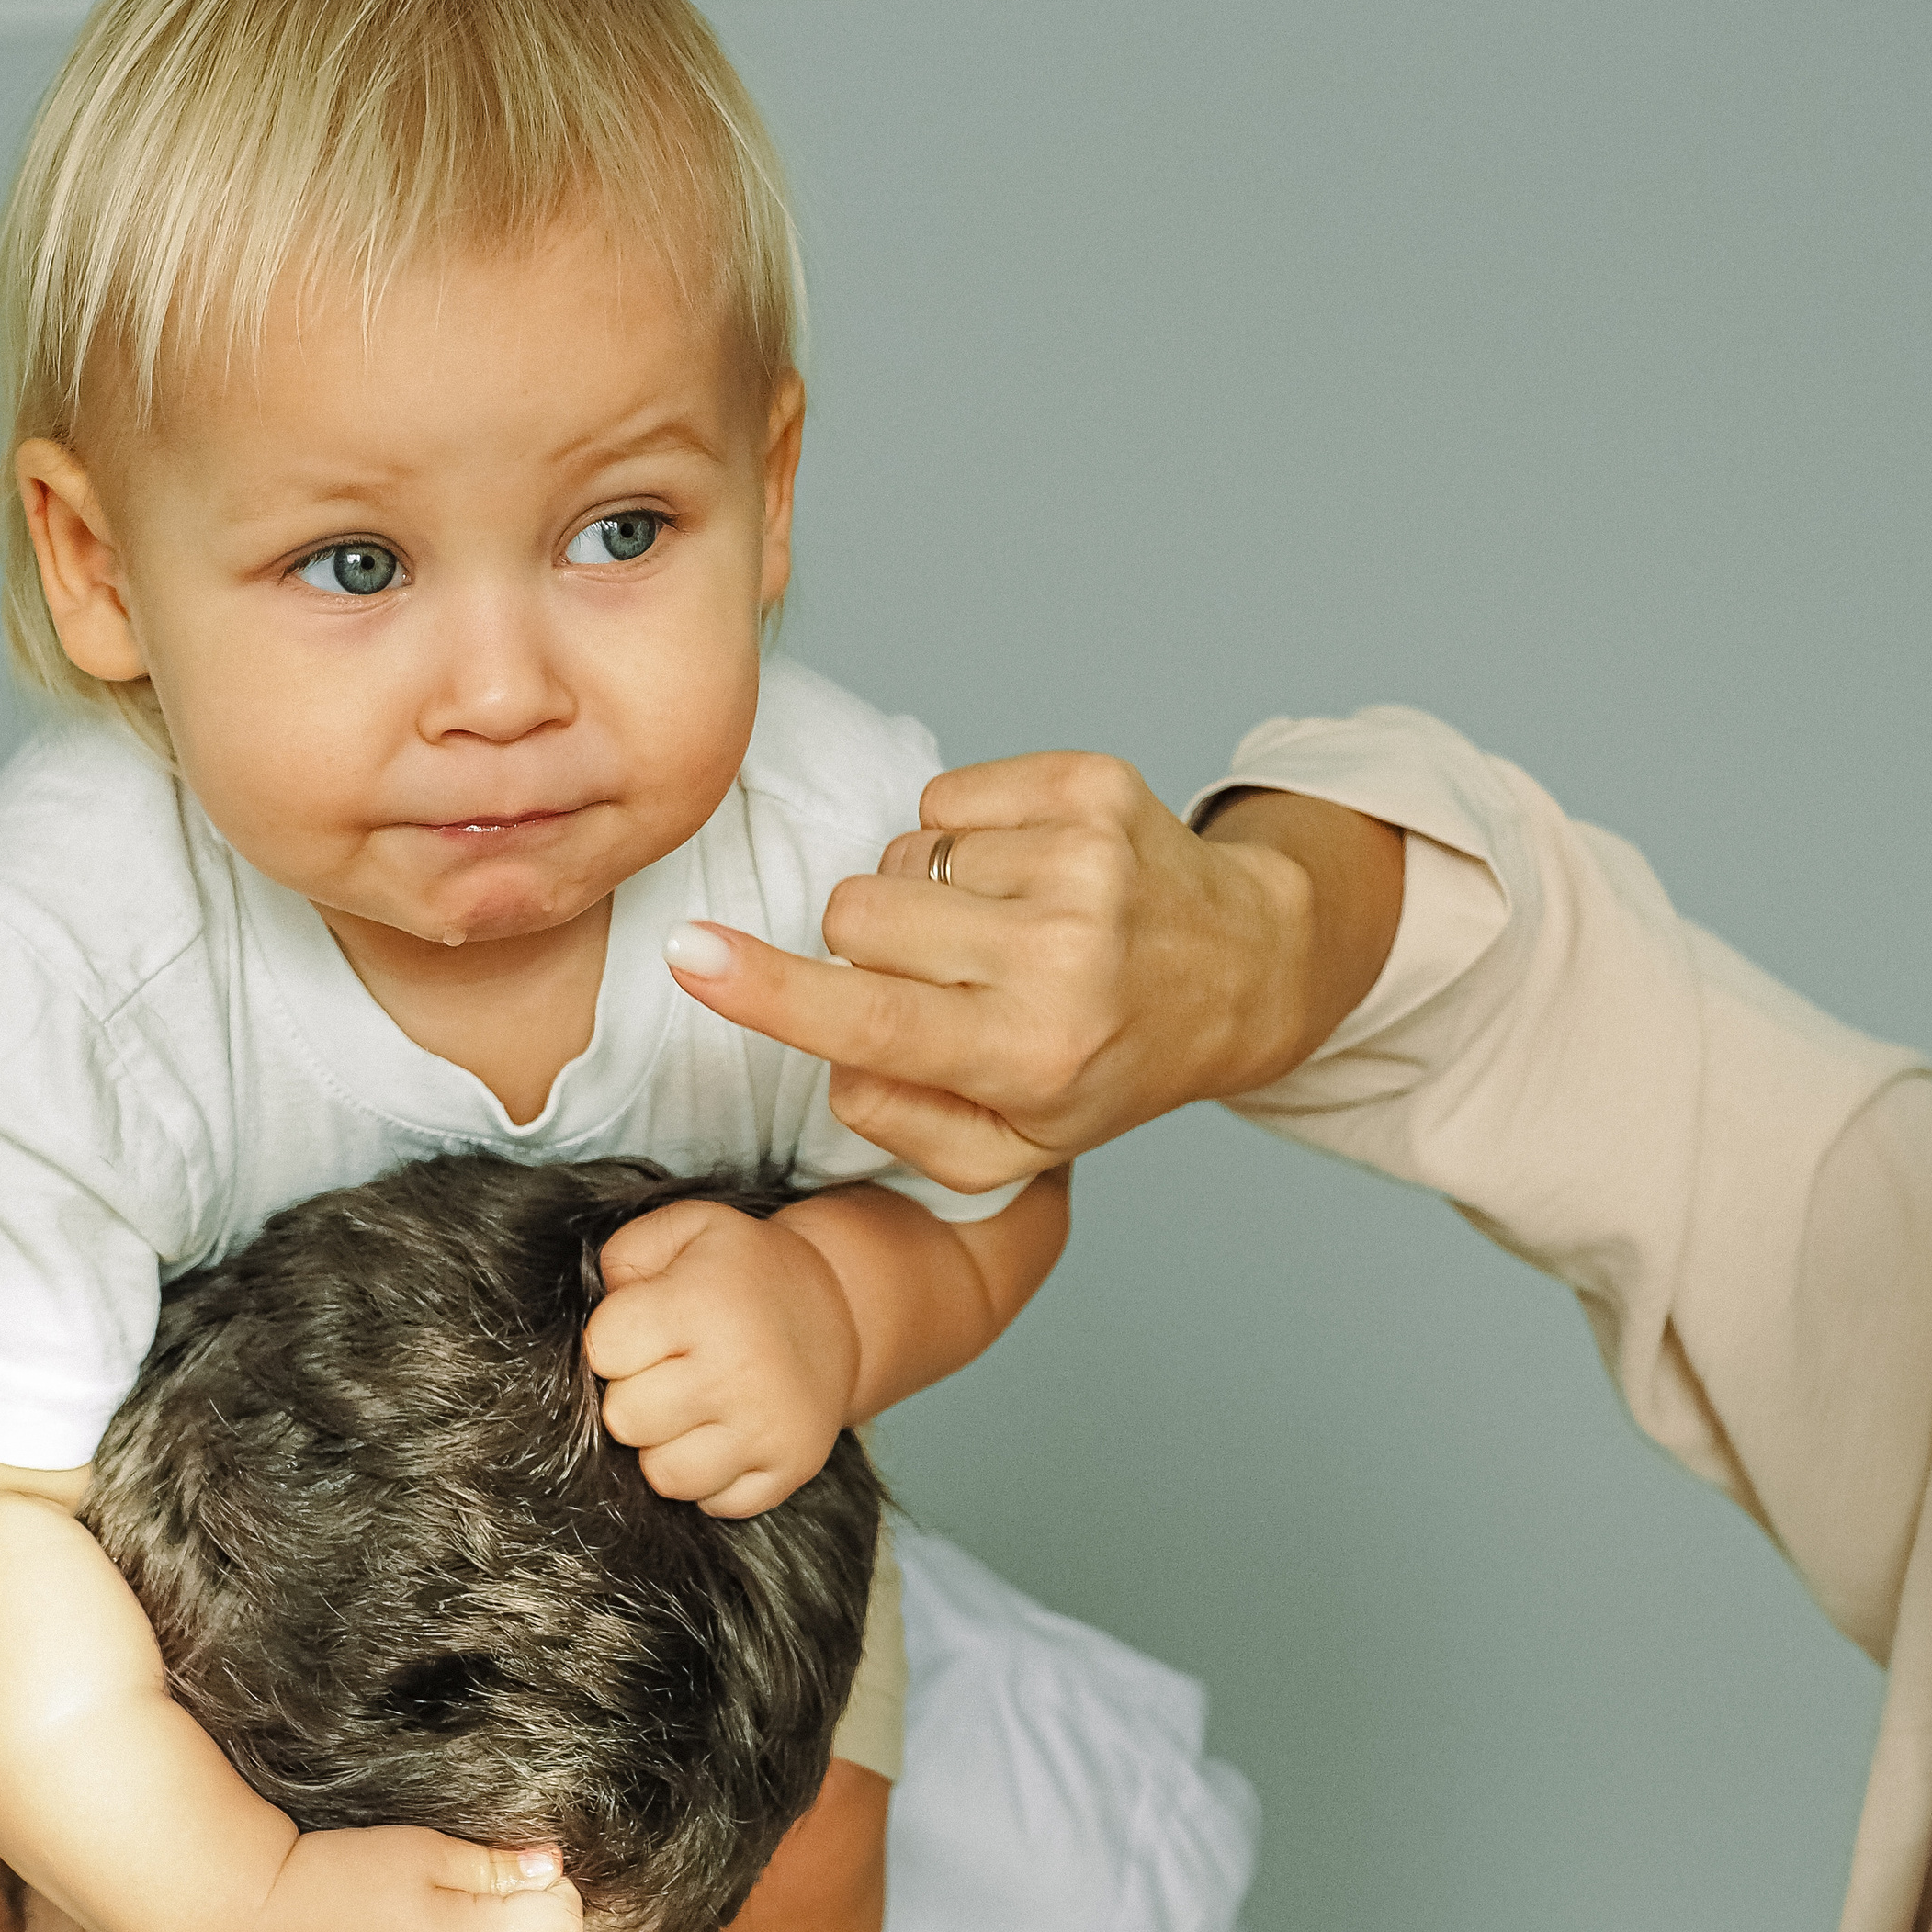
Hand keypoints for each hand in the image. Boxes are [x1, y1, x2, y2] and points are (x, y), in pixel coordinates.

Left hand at [587, 1200, 858, 1517]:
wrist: (843, 1308)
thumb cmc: (745, 1272)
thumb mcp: (690, 1228)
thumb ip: (625, 1252)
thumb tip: (603, 1307)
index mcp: (705, 1303)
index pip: (603, 1349)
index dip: (614, 1340)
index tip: (646, 1329)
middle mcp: (739, 1370)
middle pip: (625, 1419)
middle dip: (635, 1394)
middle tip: (670, 1371)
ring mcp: (769, 1427)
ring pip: (664, 1476)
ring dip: (667, 1446)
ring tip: (694, 1408)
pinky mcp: (793, 1467)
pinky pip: (715, 1504)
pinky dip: (712, 1478)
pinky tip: (727, 1435)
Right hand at [663, 753, 1403, 1192]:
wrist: (1242, 968)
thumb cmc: (1108, 1059)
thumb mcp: (1013, 1146)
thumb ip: (901, 1122)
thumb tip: (829, 1055)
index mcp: (1034, 1052)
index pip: (871, 1020)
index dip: (768, 991)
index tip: (689, 955)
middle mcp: (1063, 953)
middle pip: (857, 914)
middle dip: (870, 943)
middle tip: (946, 974)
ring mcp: (1081, 858)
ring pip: (900, 851)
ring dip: (930, 891)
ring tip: (1005, 927)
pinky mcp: (1089, 784)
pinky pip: (946, 795)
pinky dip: (966, 833)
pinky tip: (1027, 875)